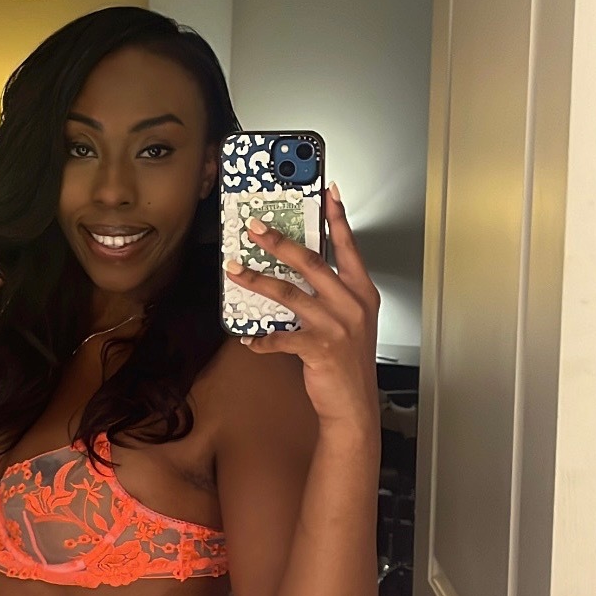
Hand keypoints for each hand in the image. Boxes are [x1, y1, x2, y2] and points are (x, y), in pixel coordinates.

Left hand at [224, 184, 380, 431]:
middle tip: (255, 227)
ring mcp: (337, 325)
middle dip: (279, 241)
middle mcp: (352, 304)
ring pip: (289, 293)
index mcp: (362, 292)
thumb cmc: (349, 361)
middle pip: (310, 262)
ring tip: (234, 269)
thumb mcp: (350, 321)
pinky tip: (249, 338)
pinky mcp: (319, 348)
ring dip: (256, 279)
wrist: (354, 404)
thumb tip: (294, 273)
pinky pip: (281, 336)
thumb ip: (331, 295)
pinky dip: (261, 338)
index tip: (327, 191)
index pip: (347, 247)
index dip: (337, 218)